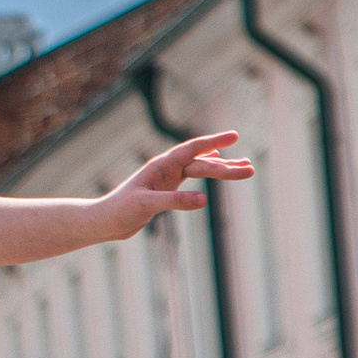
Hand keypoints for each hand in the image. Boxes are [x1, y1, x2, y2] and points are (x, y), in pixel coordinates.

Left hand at [103, 133, 250, 234]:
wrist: (105, 221)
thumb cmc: (121, 210)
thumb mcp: (148, 205)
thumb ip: (175, 201)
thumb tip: (204, 200)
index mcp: (161, 165)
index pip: (193, 149)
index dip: (214, 142)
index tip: (234, 137)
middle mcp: (166, 168)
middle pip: (202, 163)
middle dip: (227, 166)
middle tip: (251, 169)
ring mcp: (167, 178)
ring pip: (201, 169)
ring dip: (223, 169)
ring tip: (247, 168)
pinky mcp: (167, 189)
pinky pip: (193, 176)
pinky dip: (208, 170)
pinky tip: (218, 165)